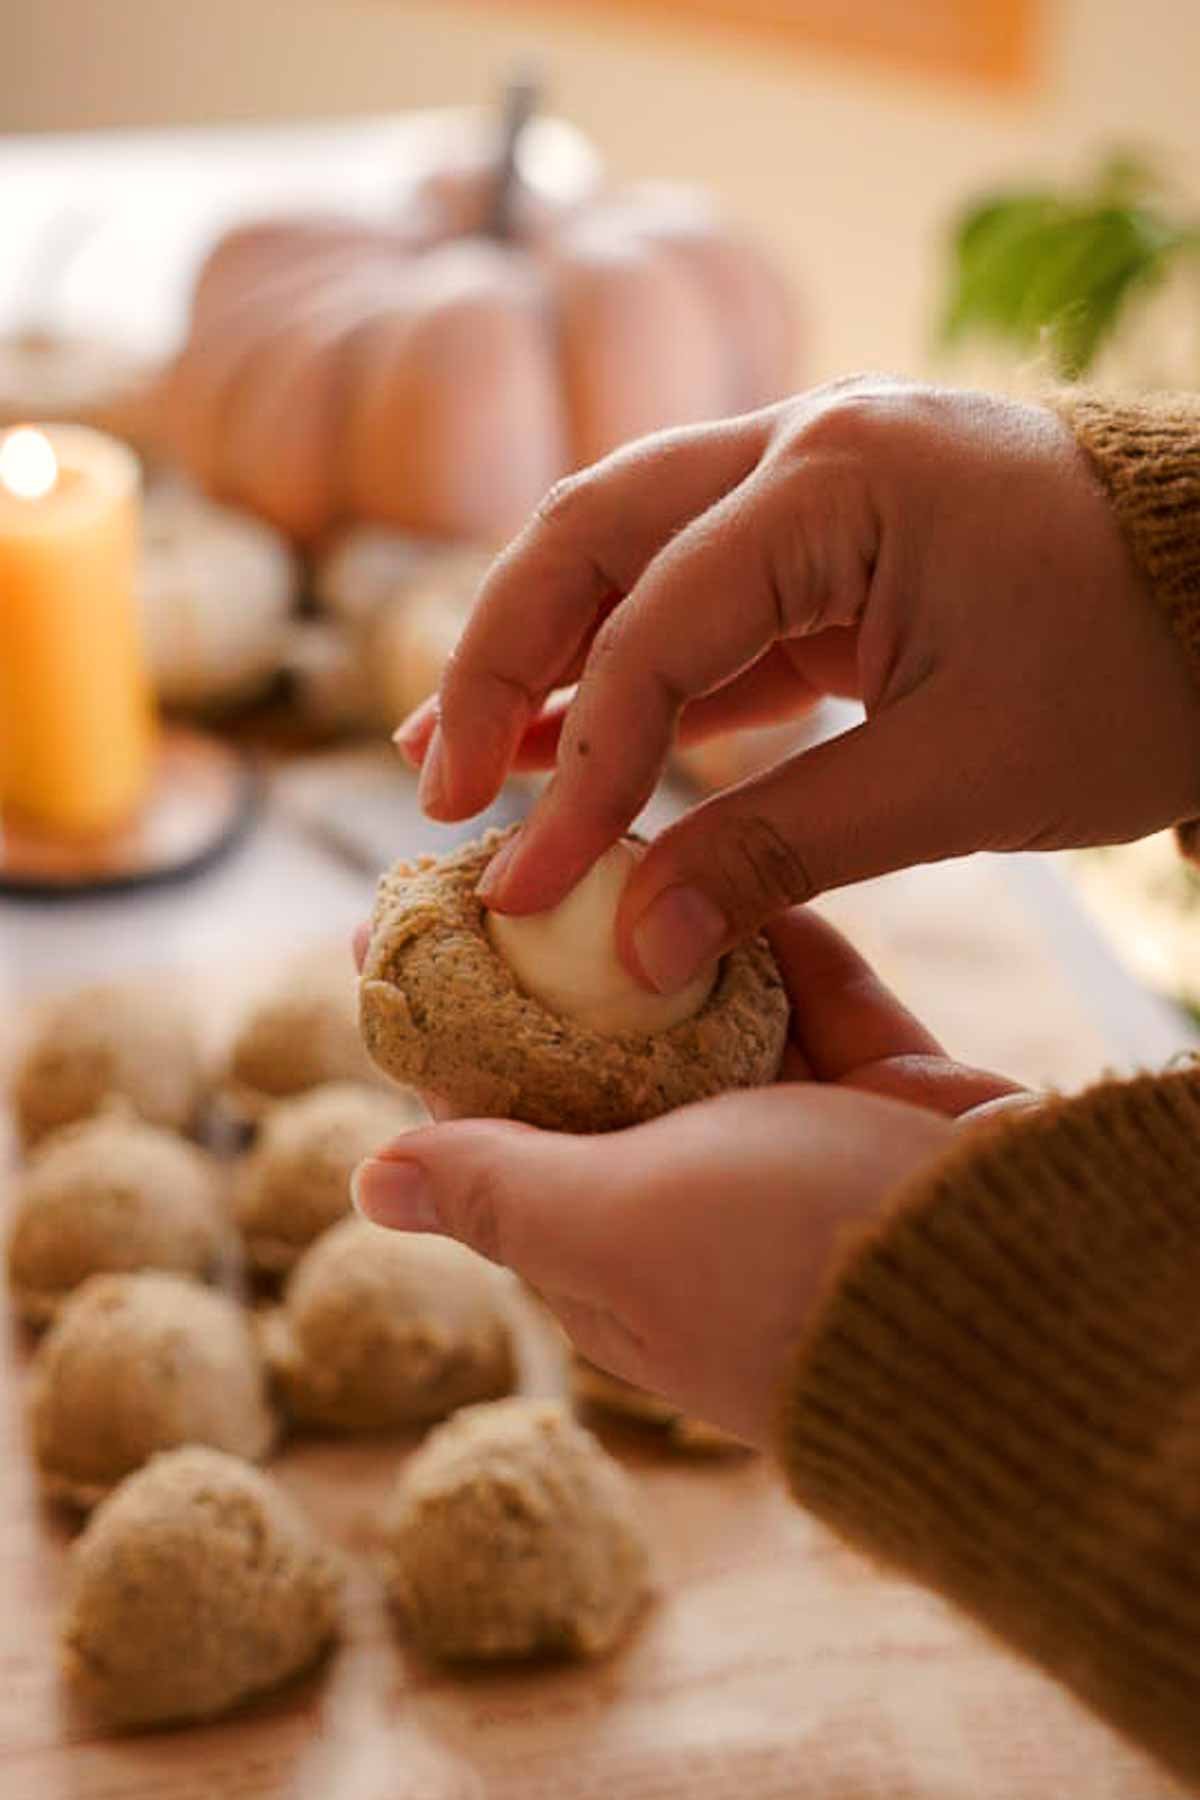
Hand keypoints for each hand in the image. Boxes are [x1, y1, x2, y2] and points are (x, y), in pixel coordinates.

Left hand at [352, 907, 1022, 1445]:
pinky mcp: (884, 1097)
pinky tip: (732, 861)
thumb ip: (504, 1187)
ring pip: (710, 1017)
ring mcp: (798, 1145)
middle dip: (552, 962)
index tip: (395, 932)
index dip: (446, 1031)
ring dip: (667, 936)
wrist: (1018, 1285)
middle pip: (603, 1059)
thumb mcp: (619, 1225)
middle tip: (503, 851)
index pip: (500, 1128)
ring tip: (607, 834)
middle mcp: (700, 1201)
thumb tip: (370, 1180)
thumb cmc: (786, 1269)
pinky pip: (817, 997)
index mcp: (616, 1254)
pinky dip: (780, 938)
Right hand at [397, 378, 1199, 997]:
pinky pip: (693, 595)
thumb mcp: (960, 779)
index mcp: (840, 479)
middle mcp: (802, 444)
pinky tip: (566, 748)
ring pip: (623, 554)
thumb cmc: (1139, 674)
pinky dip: (627, 674)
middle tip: (439, 795)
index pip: (655, 630)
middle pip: (590, 538)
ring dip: (539, 659)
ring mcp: (809, 482)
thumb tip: (632, 951)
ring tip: (453, 765)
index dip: (580, 770)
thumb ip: (779, 854)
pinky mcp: (826, 537)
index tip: (530, 886)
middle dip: (500, 668)